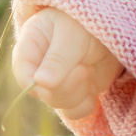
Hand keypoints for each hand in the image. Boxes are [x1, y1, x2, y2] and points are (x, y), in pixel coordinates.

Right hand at [12, 8, 124, 123]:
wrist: (110, 28)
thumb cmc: (84, 23)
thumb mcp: (72, 34)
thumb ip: (57, 58)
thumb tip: (40, 82)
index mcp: (28, 49)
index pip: (25, 78)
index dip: (45, 83)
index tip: (74, 69)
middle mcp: (37, 70)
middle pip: (44, 95)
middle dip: (69, 85)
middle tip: (85, 67)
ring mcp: (54, 84)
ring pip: (59, 105)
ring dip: (80, 92)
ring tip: (89, 69)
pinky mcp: (72, 94)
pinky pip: (74, 112)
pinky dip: (88, 102)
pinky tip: (92, 83)